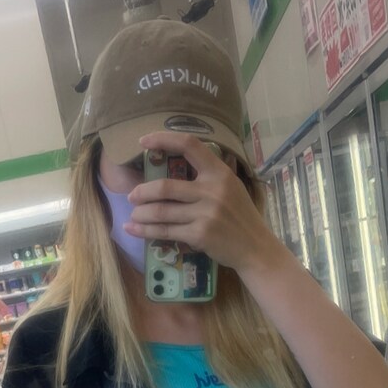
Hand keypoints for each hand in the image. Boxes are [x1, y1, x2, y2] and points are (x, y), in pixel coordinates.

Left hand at [125, 132, 280, 275]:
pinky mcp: (199, 235)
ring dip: (141, 213)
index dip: (163, 139)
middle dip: (143, 192)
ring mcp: (205, 214)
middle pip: (166, 187)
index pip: (189, 145)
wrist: (255, 248)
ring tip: (133, 214)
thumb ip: (207, 177)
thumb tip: (175, 169)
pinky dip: (146, 231)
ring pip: (162, 211)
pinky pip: (166, 231)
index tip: (143, 141)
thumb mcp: (231, 187)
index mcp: (219, 172)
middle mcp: (211, 190)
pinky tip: (134, 229)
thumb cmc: (240, 217)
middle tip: (132, 196)